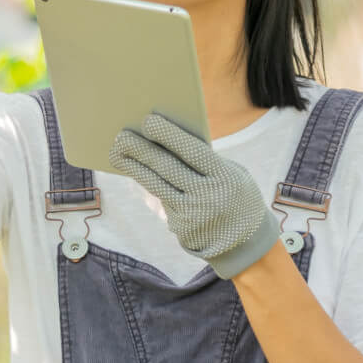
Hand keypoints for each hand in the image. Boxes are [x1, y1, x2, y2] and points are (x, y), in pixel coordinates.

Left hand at [109, 113, 280, 278]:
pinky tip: (137, 171)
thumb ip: (206, 161)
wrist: (246, 242)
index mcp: (225, 177)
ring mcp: (192, 215)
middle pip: (168, 169)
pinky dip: (150, 184)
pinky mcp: (181, 228)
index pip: (193, 152)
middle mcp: (208, 197)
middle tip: (121, 135)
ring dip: (134, 168)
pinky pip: (162, 200)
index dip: (170, 136)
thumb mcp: (232, 175)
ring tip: (116, 153)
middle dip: (142, 150)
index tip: (148, 120)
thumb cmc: (235, 194)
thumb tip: (166, 141)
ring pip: (157, 185)